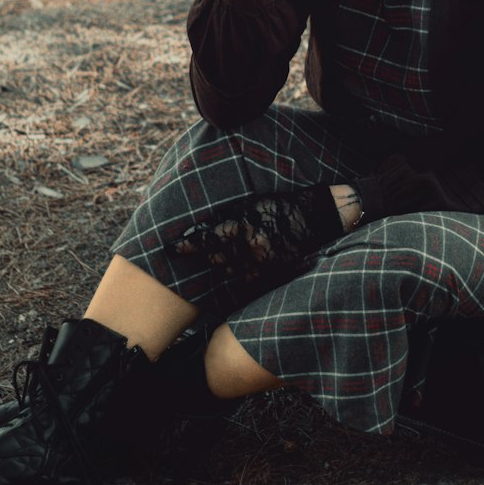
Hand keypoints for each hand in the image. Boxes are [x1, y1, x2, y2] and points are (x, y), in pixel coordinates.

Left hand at [166, 183, 342, 287]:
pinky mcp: (270, 274)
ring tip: (230, 254)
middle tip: (207, 249)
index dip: (186, 246)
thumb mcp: (250, 204)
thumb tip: (201, 228)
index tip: (170, 249)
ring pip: (229, 271)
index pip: (206, 240)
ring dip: (224, 264)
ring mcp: (260, 264)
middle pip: (215, 259)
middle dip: (209, 254)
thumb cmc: (280, 206)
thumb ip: (227, 218)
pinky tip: (243, 265)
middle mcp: (249, 248)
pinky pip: (246, 279)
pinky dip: (240, 273)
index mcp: (242, 227)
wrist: (313, 219)